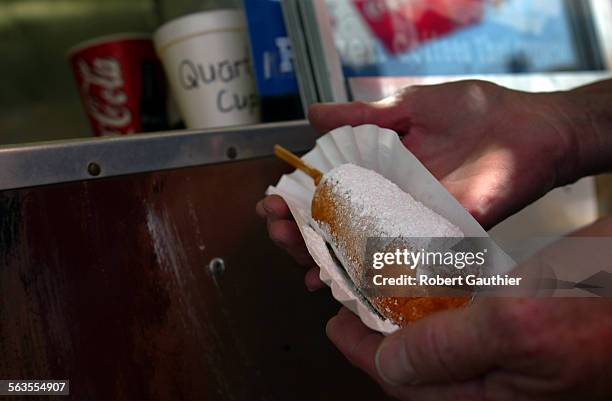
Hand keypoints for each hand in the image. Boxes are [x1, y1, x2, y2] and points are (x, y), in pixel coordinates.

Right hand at [257, 80, 577, 289]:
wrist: (528, 130)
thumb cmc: (473, 113)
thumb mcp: (409, 108)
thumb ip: (363, 116)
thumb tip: (312, 115)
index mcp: (377, 173)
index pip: (325, 193)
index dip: (296, 199)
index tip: (271, 200)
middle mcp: (387, 204)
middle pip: (333, 227)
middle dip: (299, 232)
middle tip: (275, 227)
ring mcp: (409, 226)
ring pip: (356, 251)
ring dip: (323, 259)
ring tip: (300, 259)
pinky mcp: (436, 242)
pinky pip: (397, 265)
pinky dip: (367, 277)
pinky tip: (339, 282)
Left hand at [326, 217, 611, 400]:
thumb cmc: (607, 318)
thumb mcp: (518, 330)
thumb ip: (448, 349)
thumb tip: (389, 363)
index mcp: (488, 396)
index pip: (406, 380)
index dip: (363, 350)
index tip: (333, 323)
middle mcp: (491, 377)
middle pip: (414, 358)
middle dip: (376, 328)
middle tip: (346, 296)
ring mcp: (502, 349)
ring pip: (434, 332)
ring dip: (400, 306)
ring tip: (371, 281)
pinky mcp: (515, 320)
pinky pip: (460, 311)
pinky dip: (433, 291)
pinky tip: (419, 272)